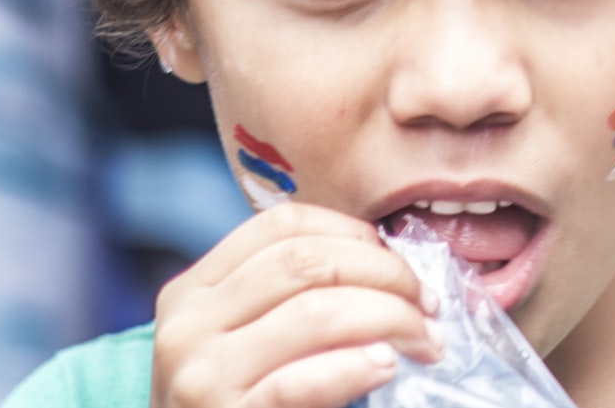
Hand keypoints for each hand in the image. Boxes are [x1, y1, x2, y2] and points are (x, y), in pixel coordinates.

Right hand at [150, 203, 443, 407]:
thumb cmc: (234, 406)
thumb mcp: (238, 340)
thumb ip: (287, 297)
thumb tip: (383, 259)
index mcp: (194, 290)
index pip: (281, 225)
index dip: (349, 229)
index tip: (394, 253)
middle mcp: (189, 324)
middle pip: (305, 262)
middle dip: (382, 272)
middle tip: (426, 300)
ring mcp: (202, 376)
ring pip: (314, 312)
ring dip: (388, 317)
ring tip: (425, 339)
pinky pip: (300, 383)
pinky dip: (352, 367)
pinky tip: (385, 365)